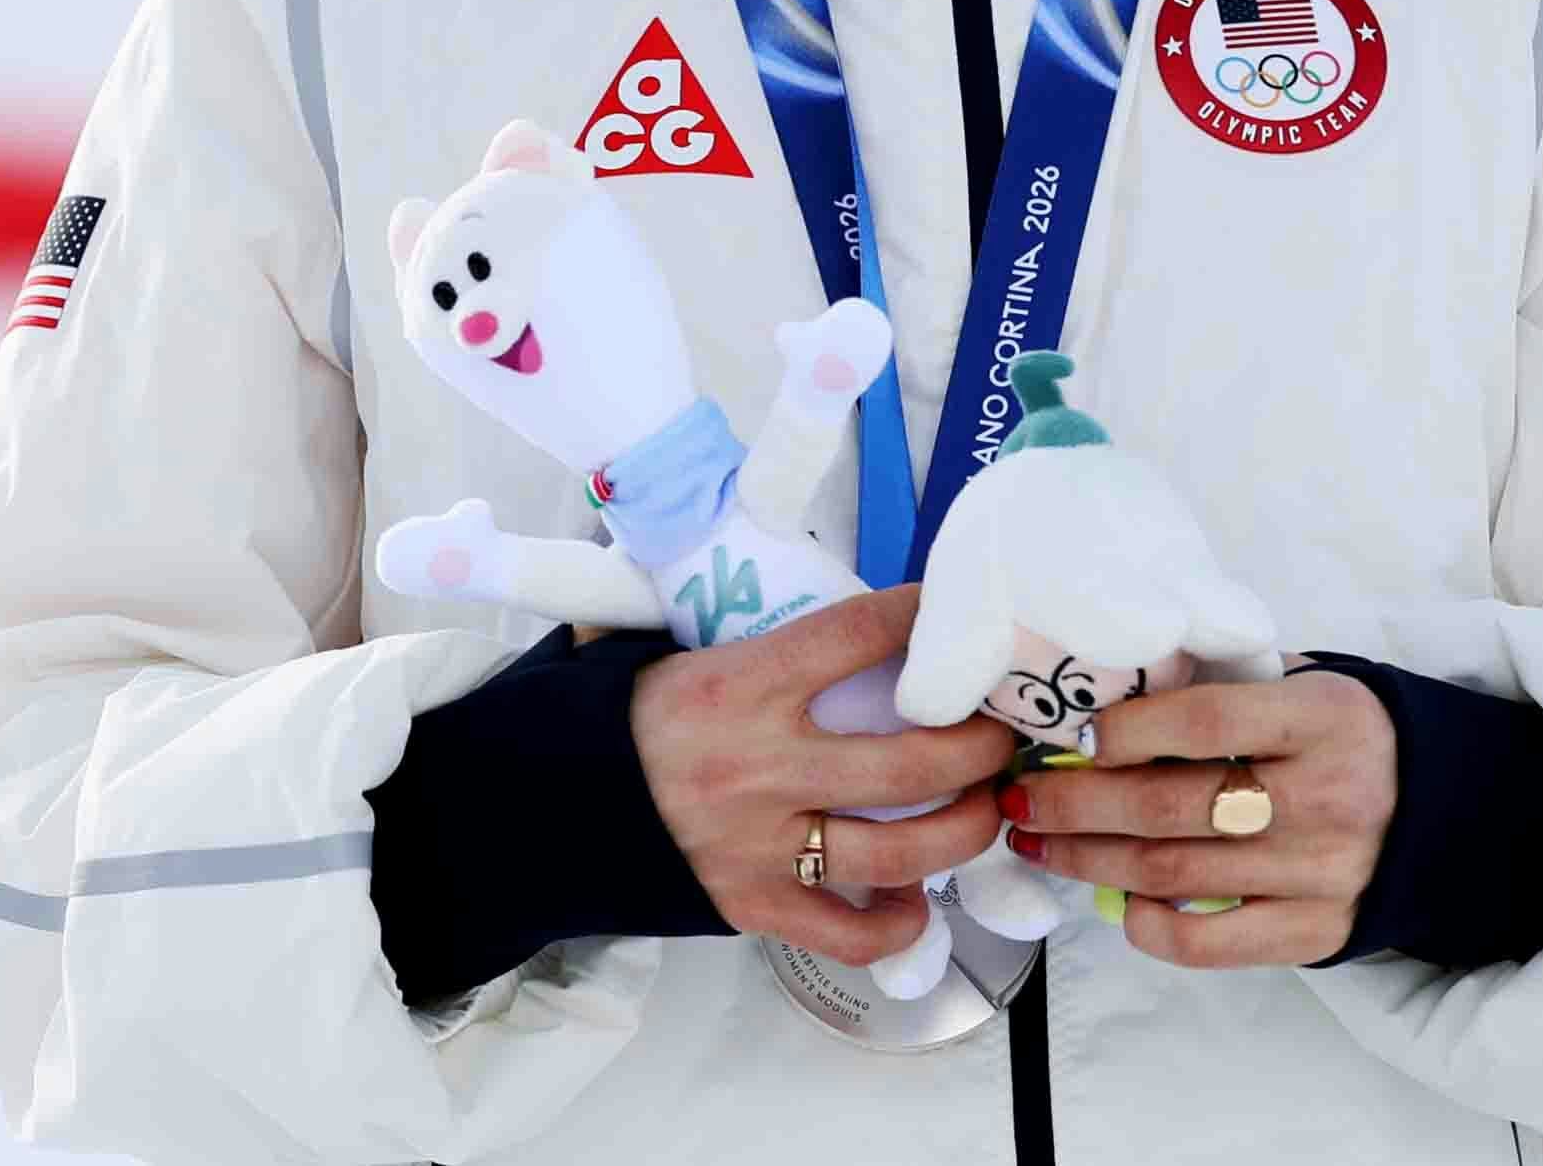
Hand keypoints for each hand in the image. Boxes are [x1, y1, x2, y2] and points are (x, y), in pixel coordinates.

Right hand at [628, 582, 1017, 968]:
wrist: (541, 806)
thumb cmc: (622, 721)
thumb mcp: (679, 654)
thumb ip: (759, 637)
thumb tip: (846, 614)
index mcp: (738, 686)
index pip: (856, 635)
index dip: (921, 616)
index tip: (958, 610)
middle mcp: (758, 768)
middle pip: (911, 760)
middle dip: (979, 743)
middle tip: (1002, 728)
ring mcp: (759, 848)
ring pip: (900, 851)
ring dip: (965, 827)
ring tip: (986, 803)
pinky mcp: (750, 907)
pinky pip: (848, 932)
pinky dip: (898, 921)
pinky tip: (917, 895)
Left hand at [1000, 664, 1391, 969]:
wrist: (1438, 812)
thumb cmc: (1341, 737)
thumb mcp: (1303, 685)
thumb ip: (1223, 685)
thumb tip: (1107, 698)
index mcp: (1322, 719)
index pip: (1205, 721)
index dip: (1127, 730)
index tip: (1074, 736)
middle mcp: (1324, 799)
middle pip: (1169, 806)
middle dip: (1073, 803)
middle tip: (1019, 797)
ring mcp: (1321, 874)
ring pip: (1172, 874)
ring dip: (1086, 859)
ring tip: (1037, 842)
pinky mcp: (1315, 933)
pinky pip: (1209, 943)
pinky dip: (1150, 926)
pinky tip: (1118, 901)